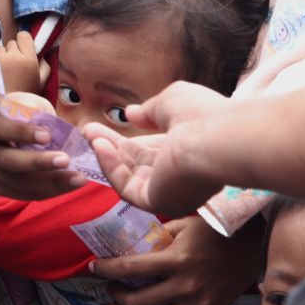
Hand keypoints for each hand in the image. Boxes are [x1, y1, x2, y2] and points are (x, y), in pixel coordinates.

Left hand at [0, 31, 41, 98]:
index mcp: (29, 59)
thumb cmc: (24, 96)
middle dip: (13, 52)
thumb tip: (41, 54)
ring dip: (1, 55)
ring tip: (2, 70)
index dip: (23, 43)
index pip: (23, 36)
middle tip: (13, 67)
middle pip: (11, 43)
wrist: (4, 109)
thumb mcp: (41, 83)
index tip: (23, 53)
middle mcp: (13, 55)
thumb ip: (45, 66)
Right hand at [0, 100, 85, 199]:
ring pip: (17, 182)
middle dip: (38, 162)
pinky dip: (48, 191)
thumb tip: (54, 124)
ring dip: (49, 182)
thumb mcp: (24, 103)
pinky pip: (24, 194)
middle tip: (65, 160)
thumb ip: (36, 110)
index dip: (22, 132)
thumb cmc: (17, 116)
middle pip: (7, 160)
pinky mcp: (0, 187)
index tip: (48, 136)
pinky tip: (69, 185)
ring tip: (76, 178)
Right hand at [84, 82, 227, 216]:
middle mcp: (181, 175)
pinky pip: (128, 187)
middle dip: (113, 147)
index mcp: (189, 151)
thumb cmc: (201, 114)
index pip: (153, 149)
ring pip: (130, 177)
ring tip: (90, 135)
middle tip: (88, 130)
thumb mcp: (171, 102)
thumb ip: (149, 111)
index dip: (129, 138)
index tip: (107, 125)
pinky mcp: (159, 202)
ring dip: (109, 156)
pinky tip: (100, 146)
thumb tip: (131, 114)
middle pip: (138, 163)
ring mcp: (170, 191)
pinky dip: (112, 168)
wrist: (216, 139)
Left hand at [89, 216, 264, 304]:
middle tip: (109, 288)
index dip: (106, 270)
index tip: (93, 267)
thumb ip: (160, 235)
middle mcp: (185, 286)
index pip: (130, 268)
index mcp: (177, 260)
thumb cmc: (217, 228)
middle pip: (136, 304)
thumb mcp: (185, 223)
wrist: (255, 245)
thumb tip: (133, 242)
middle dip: (115, 297)